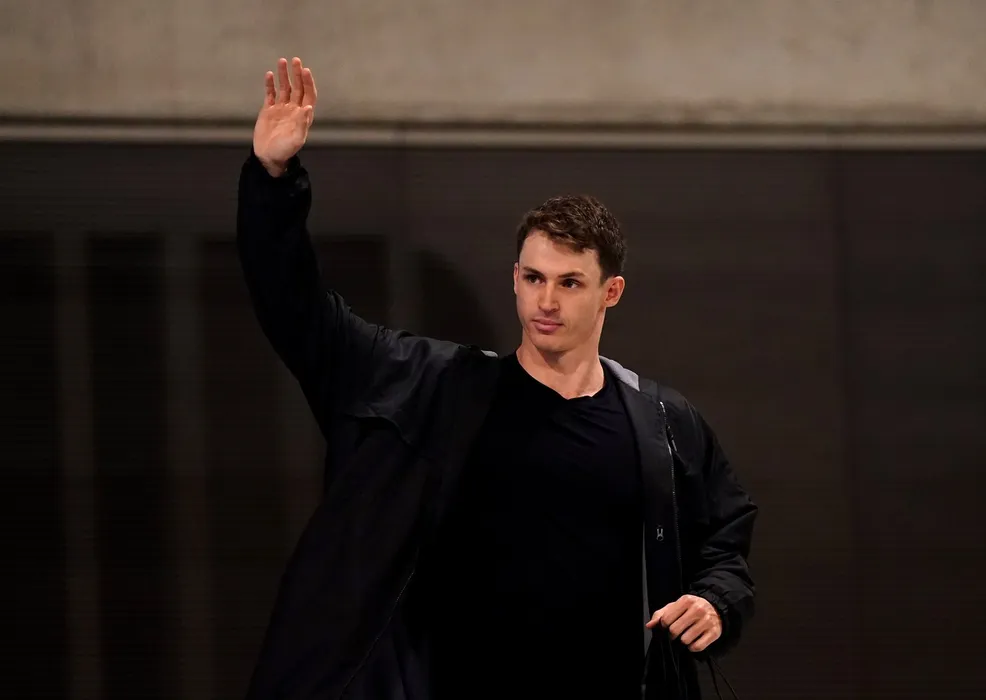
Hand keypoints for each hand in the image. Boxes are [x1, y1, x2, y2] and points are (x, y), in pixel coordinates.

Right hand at [253, 56, 317, 176]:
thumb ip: (302, 123)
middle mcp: (293, 110)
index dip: (308, 83)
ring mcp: (281, 109)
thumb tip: (308, 107)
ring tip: (282, 61)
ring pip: (284, 88)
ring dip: (284, 75)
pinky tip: (269, 74)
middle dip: (297, 74)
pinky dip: (270, 84)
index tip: (305, 70)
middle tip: (295, 60)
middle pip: (297, 88)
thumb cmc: (285, 151)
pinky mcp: (268, 110)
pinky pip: (270, 94)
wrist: (268, 157)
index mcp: (303, 116)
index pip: (309, 95)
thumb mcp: (296, 139)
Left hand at [645, 594, 721, 652]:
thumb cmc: (691, 608)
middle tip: (675, 634)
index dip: (664, 626)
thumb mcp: (676, 606)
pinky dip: (692, 647)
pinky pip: (697, 647)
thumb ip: (661, 614)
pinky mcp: (714, 633)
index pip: (666, 619)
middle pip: (675, 630)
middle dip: (672, 635)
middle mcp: (698, 609)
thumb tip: (649, 625)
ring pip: (685, 640)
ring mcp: (707, 621)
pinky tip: (693, 641)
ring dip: (683, 641)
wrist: (716, 608)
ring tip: (685, 636)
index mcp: (686, 600)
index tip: (667, 627)